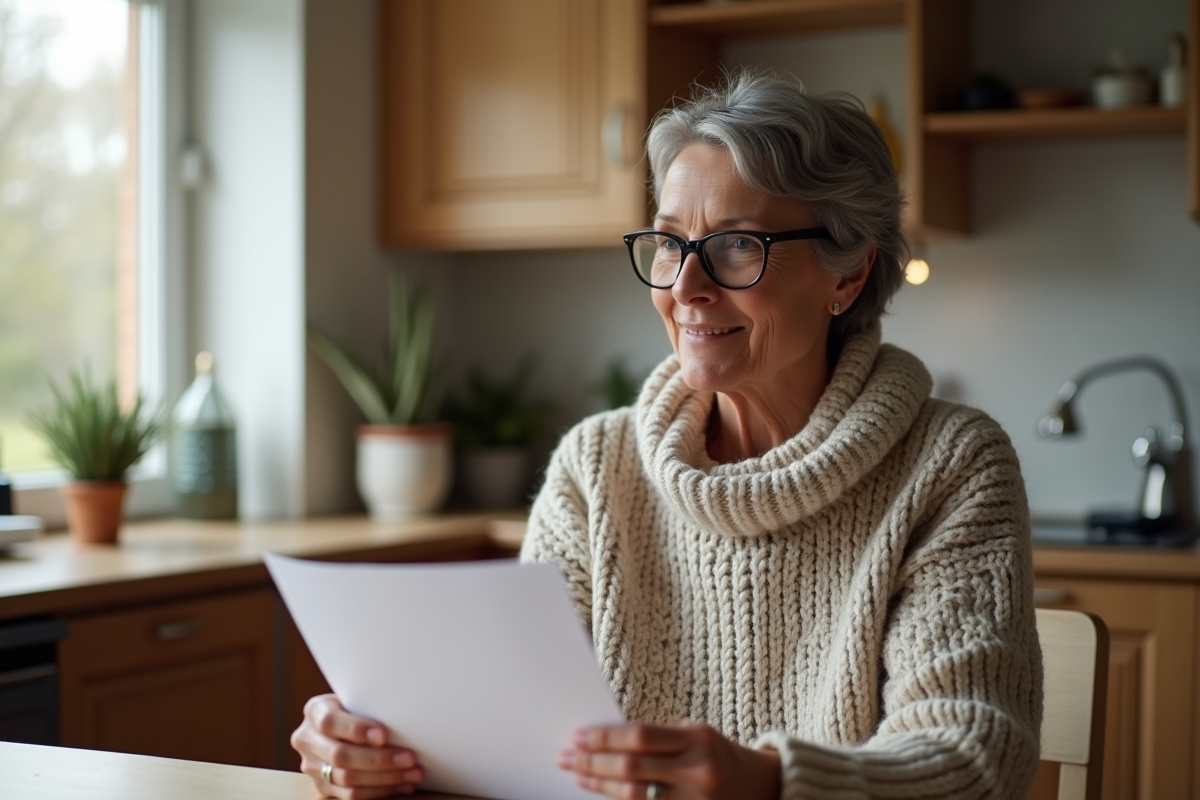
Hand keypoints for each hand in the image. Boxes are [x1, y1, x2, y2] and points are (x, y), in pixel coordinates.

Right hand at [290, 693, 424, 799]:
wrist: (345, 725)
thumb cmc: (360, 707)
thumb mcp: (359, 699)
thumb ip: (370, 706)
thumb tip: (404, 715)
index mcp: (315, 711)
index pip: (330, 722)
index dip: (357, 730)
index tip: (384, 735)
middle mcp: (307, 739)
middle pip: (340, 755)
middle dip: (379, 759)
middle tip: (409, 758)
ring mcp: (312, 766)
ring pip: (347, 779)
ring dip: (385, 778)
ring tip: (413, 773)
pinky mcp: (322, 786)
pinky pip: (351, 795)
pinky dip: (380, 790)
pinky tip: (402, 784)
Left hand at [557, 721, 780, 799]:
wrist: (761, 787)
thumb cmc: (719, 754)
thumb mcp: (696, 733)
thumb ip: (660, 736)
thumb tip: (608, 737)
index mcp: (698, 739)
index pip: (640, 736)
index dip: (605, 737)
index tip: (578, 736)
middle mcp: (697, 770)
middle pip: (632, 767)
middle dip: (594, 761)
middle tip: (567, 756)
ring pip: (634, 796)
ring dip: (600, 785)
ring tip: (578, 775)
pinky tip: (602, 795)